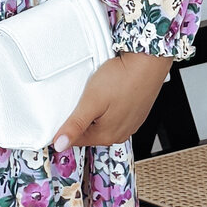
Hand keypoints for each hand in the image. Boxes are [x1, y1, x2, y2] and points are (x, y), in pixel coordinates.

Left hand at [52, 52, 172, 149]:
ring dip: (95, 111)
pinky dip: (108, 105)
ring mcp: (129, 123)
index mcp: (107, 135)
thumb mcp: (91, 101)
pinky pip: (114, 113)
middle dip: (81, 117)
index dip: (65, 128)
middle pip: (89, 131)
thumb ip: (74, 125)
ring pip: (102, 121)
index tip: (61, 115)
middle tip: (79, 99)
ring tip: (95, 94)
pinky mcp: (135, 112)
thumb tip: (59, 144)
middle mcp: (120, 133)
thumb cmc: (122, 78)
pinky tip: (108, 92)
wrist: (147, 62)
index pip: (76, 140)